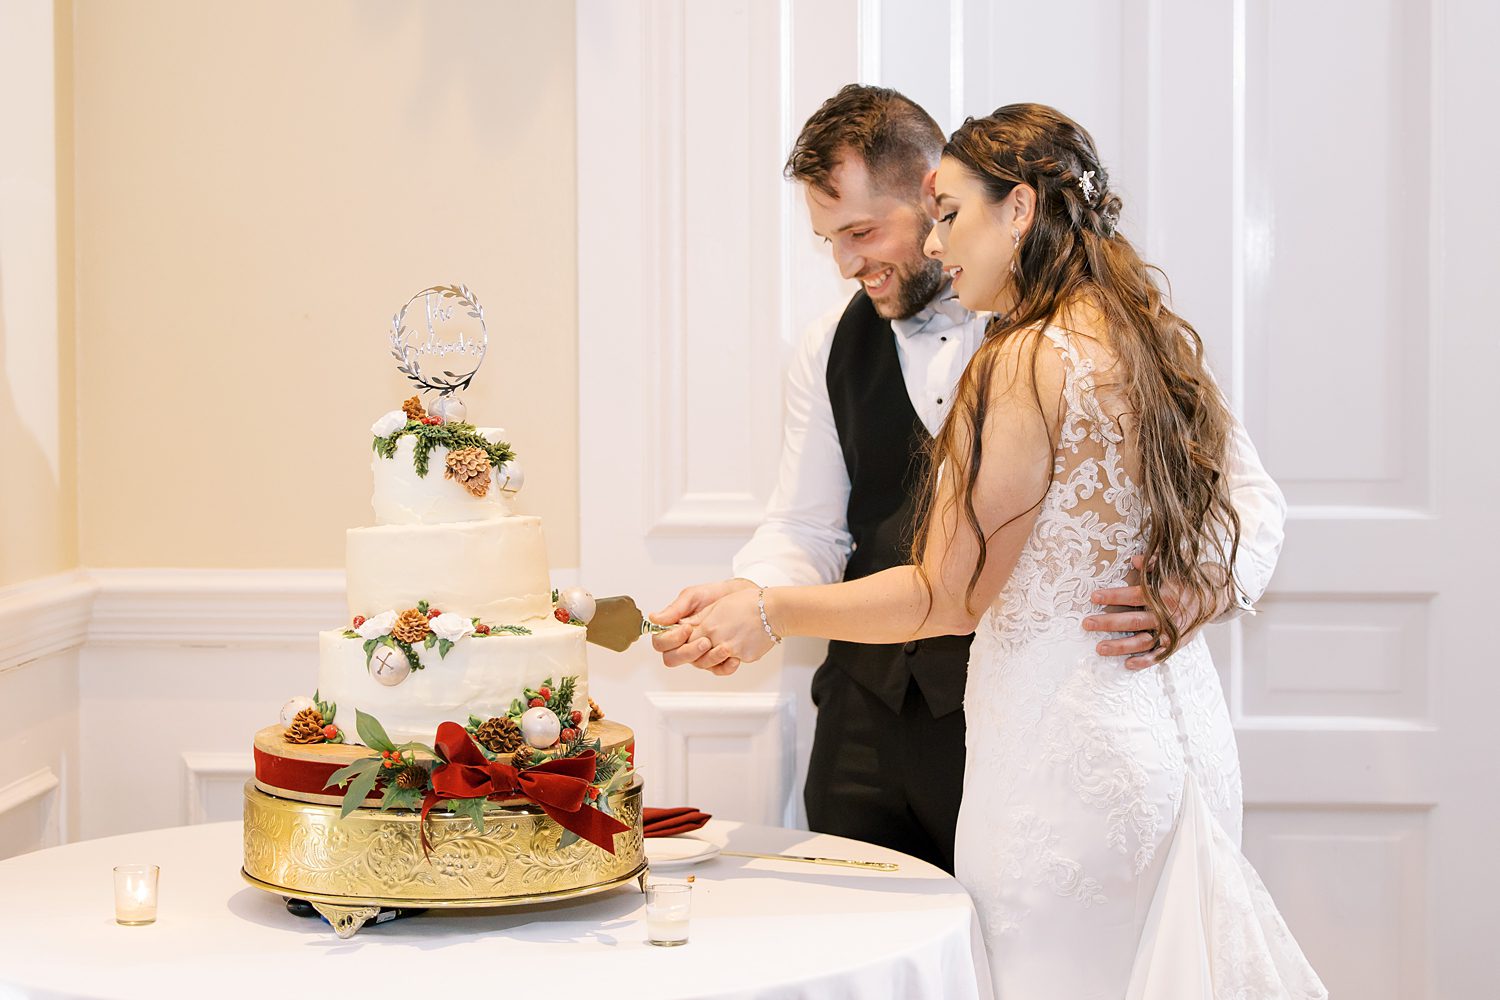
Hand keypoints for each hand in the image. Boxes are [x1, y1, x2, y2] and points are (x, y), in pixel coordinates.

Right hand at [650, 578, 756, 667]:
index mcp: (673, 629)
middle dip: (688, 652)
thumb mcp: (692, 596)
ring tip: (721, 647)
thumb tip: (654, 619)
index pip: (660, 643)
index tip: (686, 628)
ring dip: (708, 658)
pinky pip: (718, 670)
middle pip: (673, 659)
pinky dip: (725, 667)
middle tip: (704, 641)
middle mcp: (684, 643)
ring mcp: (700, 652)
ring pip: (696, 665)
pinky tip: (732, 658)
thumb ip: (674, 609)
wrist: (738, 596)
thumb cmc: (713, 595)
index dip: (671, 639)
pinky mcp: (717, 658)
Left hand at [681, 587, 777, 676]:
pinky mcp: (745, 657)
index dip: (687, 642)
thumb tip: (684, 625)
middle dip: (698, 653)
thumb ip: (700, 618)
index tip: (690, 640)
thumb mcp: (718, 605)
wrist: (772, 610)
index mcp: (709, 627)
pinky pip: (734, 661)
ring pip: (716, 662)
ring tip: (722, 647)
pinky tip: (740, 643)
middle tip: (704, 647)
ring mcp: (732, 651)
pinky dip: (734, 655)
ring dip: (715, 657)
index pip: (688, 642)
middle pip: (699, 657)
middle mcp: (719, 641)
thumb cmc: (747, 603)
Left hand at [1083, 555, 1195, 670]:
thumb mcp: (1172, 568)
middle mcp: (1168, 616)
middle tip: (1087, 623)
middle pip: (1134, 622)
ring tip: (1099, 648)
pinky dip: (1144, 661)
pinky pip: (1159, 656)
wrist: (1214, 598)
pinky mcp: (1176, 644)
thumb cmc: (1185, 580)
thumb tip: (1134, 559)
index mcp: (1164, 595)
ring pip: (1143, 642)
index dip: (1114, 596)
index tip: (1093, 596)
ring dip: (1120, 647)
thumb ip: (1152, 564)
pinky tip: (1127, 664)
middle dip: (1109, 623)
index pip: (1135, 596)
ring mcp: (1172, 632)